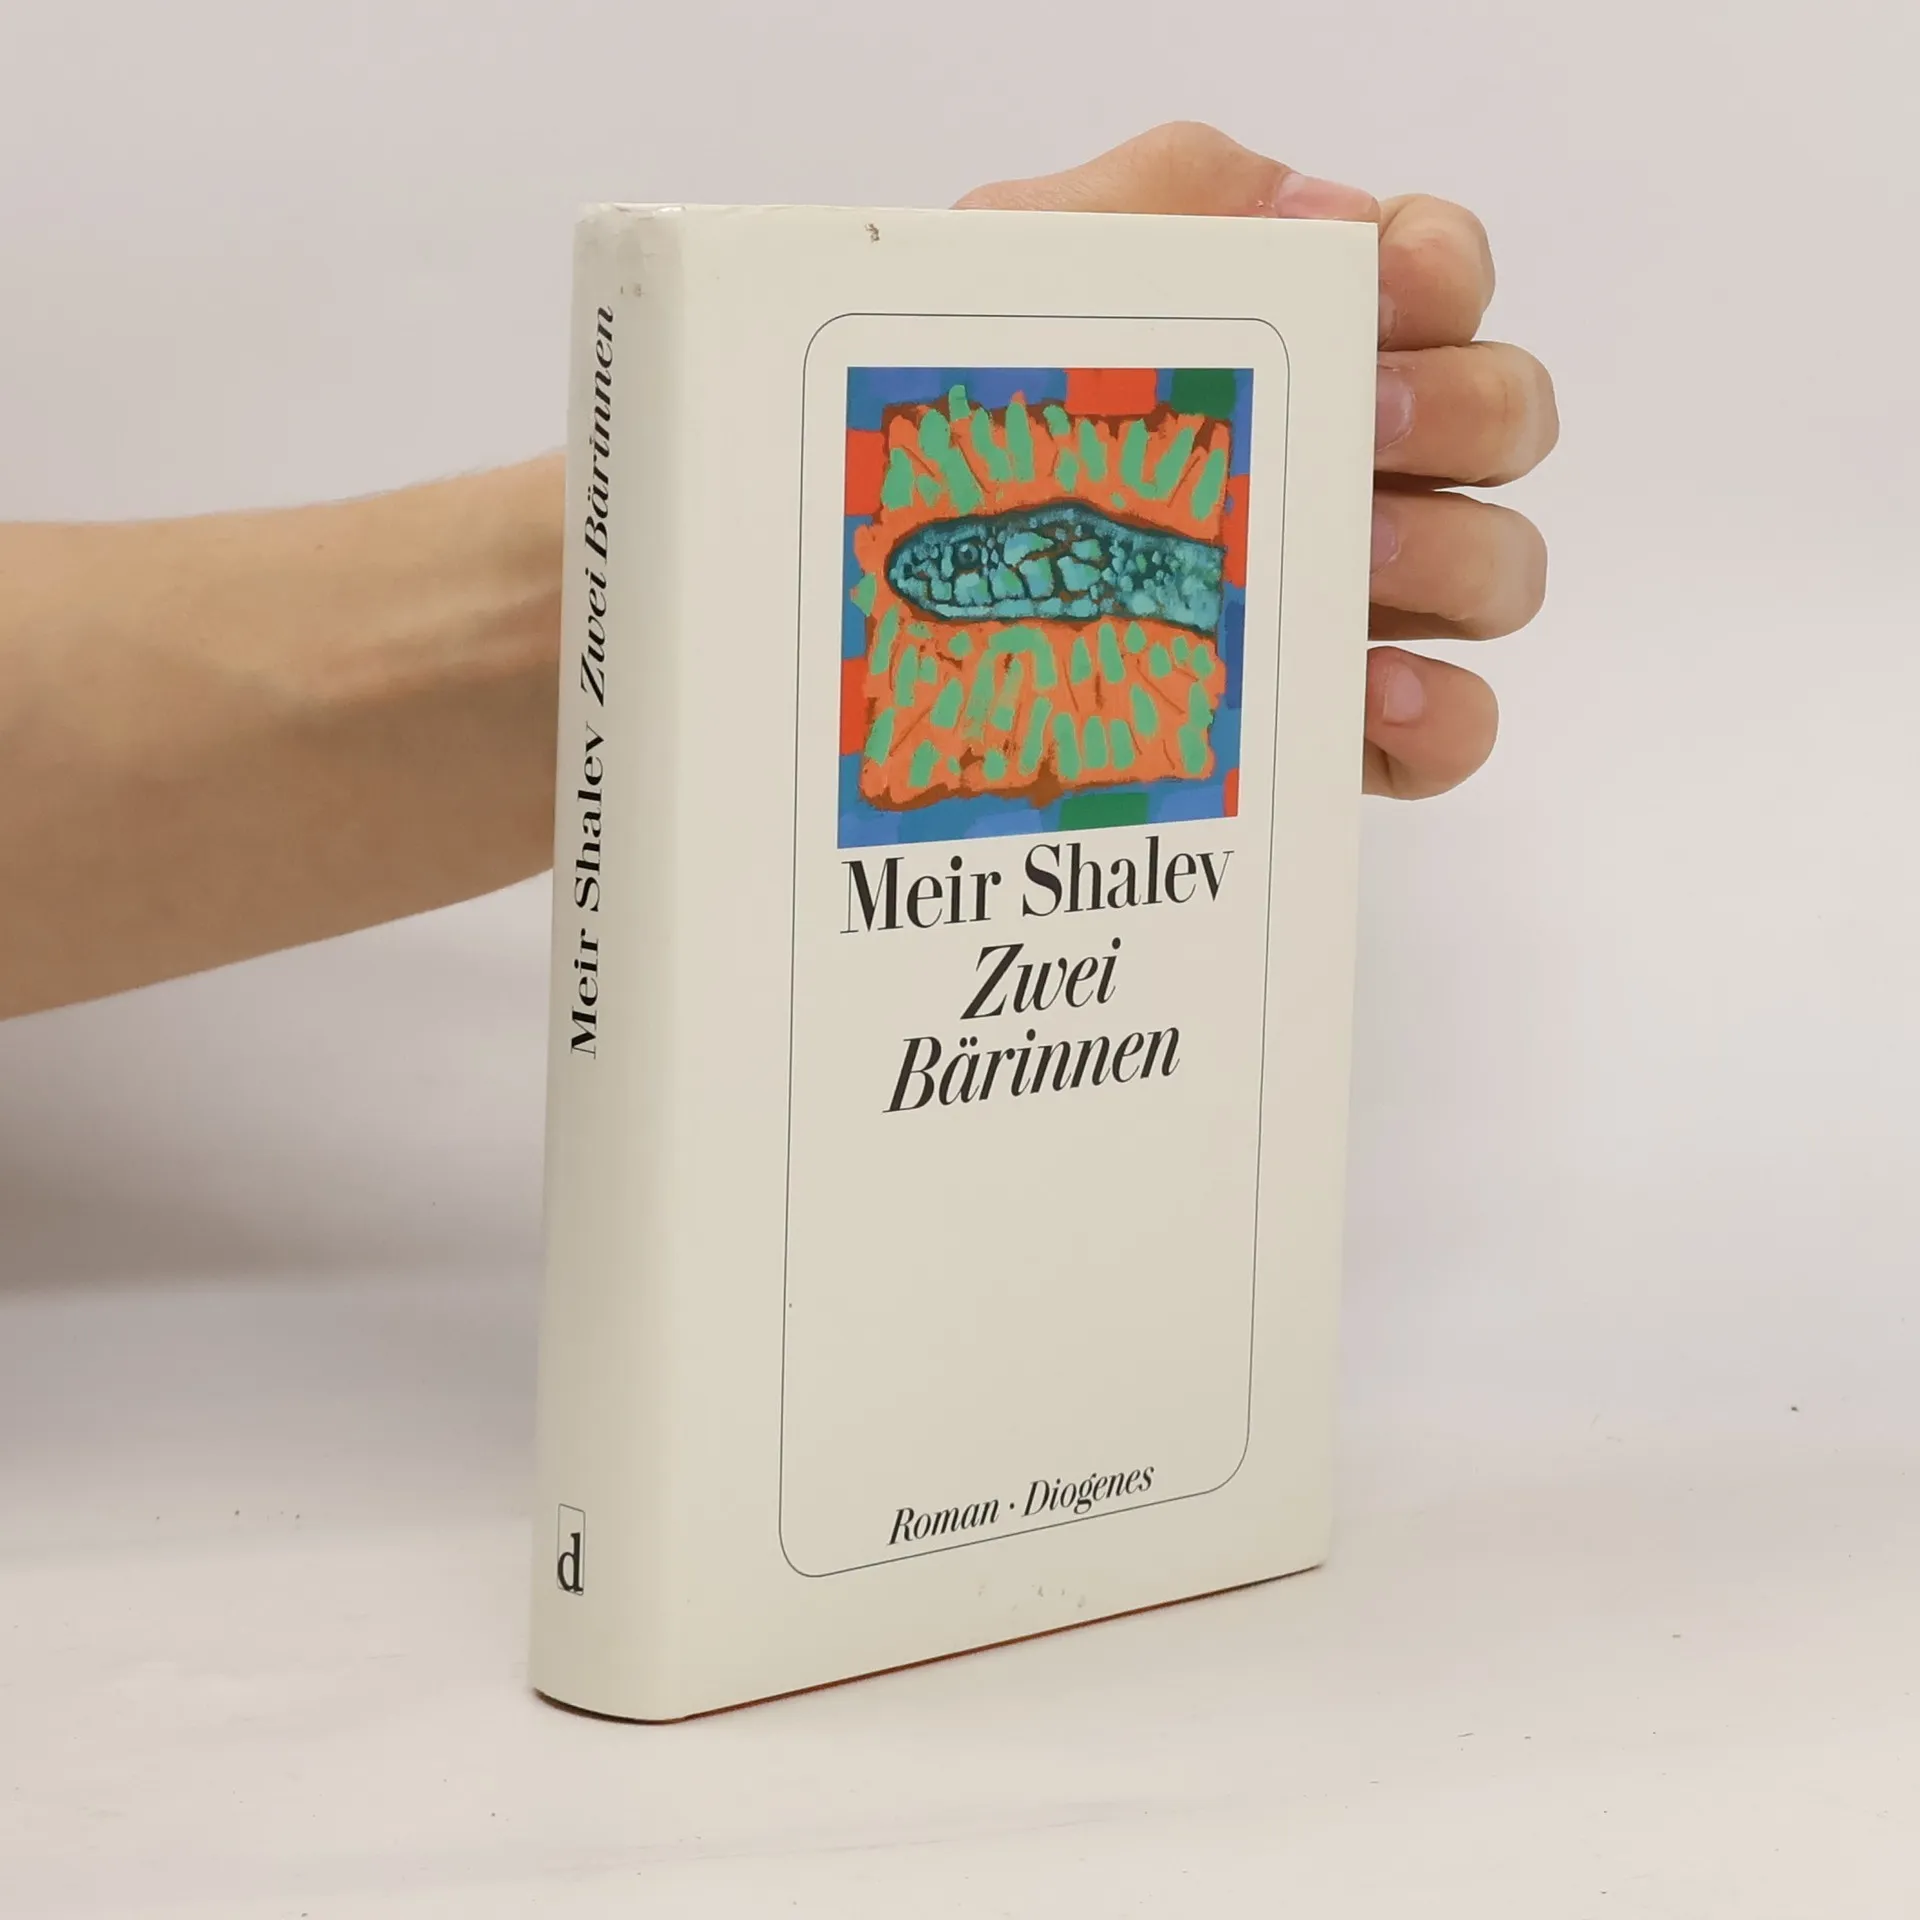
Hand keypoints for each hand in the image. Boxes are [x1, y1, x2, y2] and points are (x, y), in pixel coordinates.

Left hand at [958, 123, 1555, 798]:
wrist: (891, 578)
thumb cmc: (977, 422)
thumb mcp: (1032, 261)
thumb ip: (1169, 192)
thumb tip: (1325, 215)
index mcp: (1299, 344)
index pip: (1443, 277)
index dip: (1447, 272)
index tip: (1388, 293)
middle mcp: (1355, 464)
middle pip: (1506, 419)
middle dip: (1464, 414)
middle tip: (1366, 431)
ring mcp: (1358, 599)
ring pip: (1502, 570)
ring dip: (1457, 558)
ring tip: (1350, 565)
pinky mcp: (1339, 723)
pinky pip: (1452, 729)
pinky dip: (1443, 713)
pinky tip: (1369, 692)